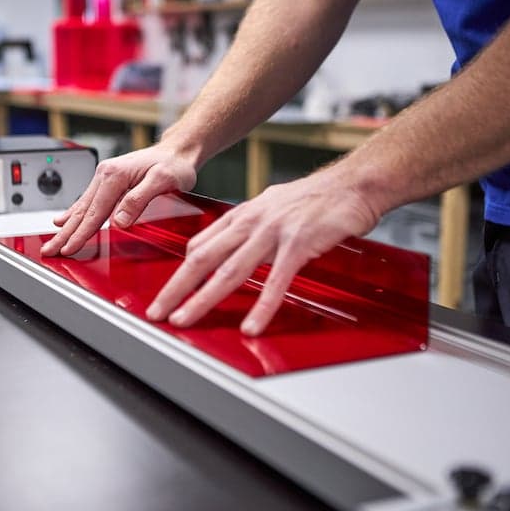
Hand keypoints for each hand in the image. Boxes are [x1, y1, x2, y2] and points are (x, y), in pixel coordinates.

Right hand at [41, 143, 197, 256]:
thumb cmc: (174, 163)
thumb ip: (138, 200)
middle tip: (49, 250)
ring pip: (82, 207)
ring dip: (67, 226)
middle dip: (65, 233)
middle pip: (82, 211)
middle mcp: (106, 174)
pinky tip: (63, 220)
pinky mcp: (109, 181)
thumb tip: (119, 221)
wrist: (178, 150)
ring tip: (52, 241)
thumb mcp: (163, 180)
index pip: (95, 212)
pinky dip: (74, 213)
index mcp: (115, 175)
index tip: (69, 248)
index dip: (81, 233)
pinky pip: (88, 201)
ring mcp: (106, 177)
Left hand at [145, 166, 379, 335]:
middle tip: (157, 312)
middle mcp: (251, 222)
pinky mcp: (299, 244)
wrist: (353, 184)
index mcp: (243, 215)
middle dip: (176, 288)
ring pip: (229, 271)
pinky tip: (250, 326)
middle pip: (203, 259)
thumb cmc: (315, 199)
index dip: (180, 271)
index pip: (200, 245)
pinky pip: (275, 280)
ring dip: (203, 298)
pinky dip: (261, 306)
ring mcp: (273, 233)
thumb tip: (229, 248)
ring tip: (185, 320)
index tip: (168, 292)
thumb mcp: (271, 208)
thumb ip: (249, 229)